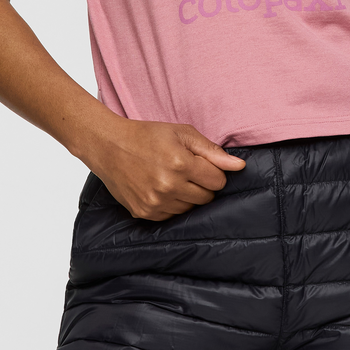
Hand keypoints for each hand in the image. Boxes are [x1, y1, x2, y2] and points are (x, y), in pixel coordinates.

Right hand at [72, 116, 245, 220]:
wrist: (109, 146)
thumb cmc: (147, 135)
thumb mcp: (181, 133)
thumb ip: (212, 150)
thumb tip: (239, 166)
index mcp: (181, 163)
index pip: (218, 181)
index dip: (213, 171)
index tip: (202, 164)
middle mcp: (169, 186)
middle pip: (206, 198)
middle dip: (202, 185)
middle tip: (187, 171)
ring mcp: (155, 202)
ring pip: (190, 209)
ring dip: (187, 196)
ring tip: (172, 178)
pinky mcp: (144, 213)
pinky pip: (172, 216)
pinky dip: (171, 205)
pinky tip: (161, 188)